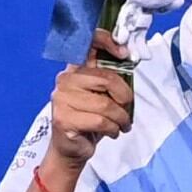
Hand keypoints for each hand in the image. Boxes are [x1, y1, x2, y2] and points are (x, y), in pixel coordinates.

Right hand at [43, 40, 136, 169]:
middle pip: (106, 79)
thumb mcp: (103, 96)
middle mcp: (65, 80)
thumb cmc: (90, 121)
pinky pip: (100, 121)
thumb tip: (129, 58)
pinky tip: (111, 132)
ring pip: (105, 104)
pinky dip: (112, 129)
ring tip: (121, 125)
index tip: (124, 53)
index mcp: (75, 69)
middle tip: (127, 109)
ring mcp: (62, 99)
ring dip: (120, 118)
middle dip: (124, 97)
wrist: (72, 149)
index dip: (107, 41)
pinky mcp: (64, 118)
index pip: (88, 43)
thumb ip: (111, 78)